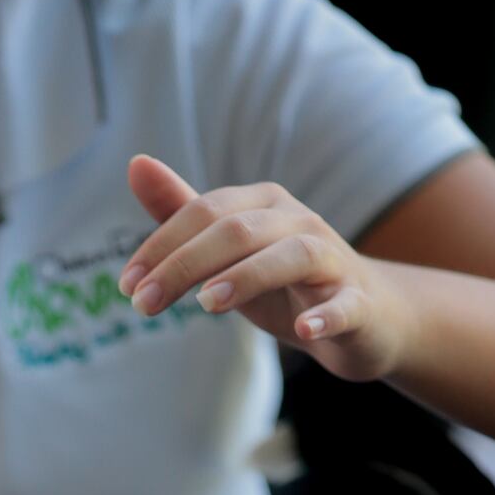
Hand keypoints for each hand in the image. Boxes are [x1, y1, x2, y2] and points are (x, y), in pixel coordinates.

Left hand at [120, 155, 413, 383]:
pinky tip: (304, 330)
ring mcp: (332, 260)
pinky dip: (327, 315)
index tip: (127, 285)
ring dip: (247, 277)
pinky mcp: (358, 303)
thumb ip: (183, 212)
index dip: (161, 246)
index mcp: (262, 206)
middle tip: (143, 304)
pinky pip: (345, 304)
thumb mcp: (228, 250)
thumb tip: (136, 163)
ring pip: (291, 256)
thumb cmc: (285, 284)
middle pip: (238, 230)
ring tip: (207, 305)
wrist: (367, 319)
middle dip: (185, 265)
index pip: (205, 212)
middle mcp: (298, 222)